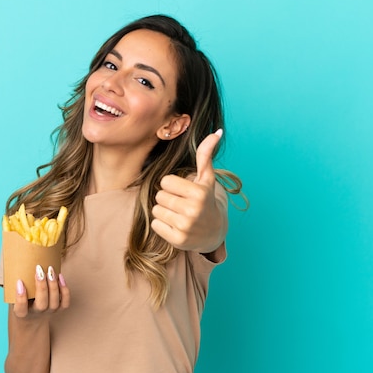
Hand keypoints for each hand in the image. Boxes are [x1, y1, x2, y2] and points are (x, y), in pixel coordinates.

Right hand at [11, 265, 69, 318]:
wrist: (32, 317)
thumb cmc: (21, 302)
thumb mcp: (13, 297)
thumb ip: (13, 285)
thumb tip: (13, 262)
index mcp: (22, 314)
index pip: (21, 309)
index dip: (20, 297)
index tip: (19, 281)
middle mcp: (37, 314)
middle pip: (41, 305)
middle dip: (41, 286)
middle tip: (39, 270)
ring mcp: (50, 312)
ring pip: (54, 302)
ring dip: (53, 285)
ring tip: (50, 270)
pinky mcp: (59, 309)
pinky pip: (65, 302)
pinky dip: (64, 289)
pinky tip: (60, 276)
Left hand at [151, 129, 227, 253]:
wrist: (214, 232)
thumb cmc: (205, 200)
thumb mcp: (206, 178)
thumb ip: (206, 155)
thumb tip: (216, 132)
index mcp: (199, 192)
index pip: (165, 181)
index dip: (172, 185)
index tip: (183, 191)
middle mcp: (193, 210)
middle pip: (159, 196)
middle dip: (167, 198)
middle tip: (181, 204)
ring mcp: (185, 226)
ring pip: (156, 210)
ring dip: (164, 212)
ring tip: (178, 214)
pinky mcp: (177, 240)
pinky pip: (155, 225)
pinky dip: (162, 225)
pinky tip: (175, 226)